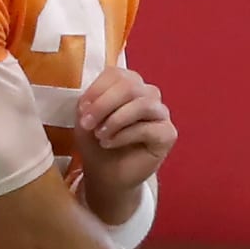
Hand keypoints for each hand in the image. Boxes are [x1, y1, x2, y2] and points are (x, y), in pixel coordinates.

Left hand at [75, 67, 175, 198]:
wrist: (106, 174)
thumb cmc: (97, 143)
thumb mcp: (85, 117)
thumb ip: (89, 101)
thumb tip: (92, 100)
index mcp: (129, 84)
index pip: (117, 74)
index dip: (96, 90)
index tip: (81, 110)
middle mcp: (148, 94)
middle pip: (130, 86)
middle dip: (104, 105)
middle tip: (87, 124)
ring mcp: (160, 113)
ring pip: (142, 104)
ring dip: (116, 120)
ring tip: (100, 135)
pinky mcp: (168, 134)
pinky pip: (148, 128)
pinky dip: (125, 135)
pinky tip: (110, 144)